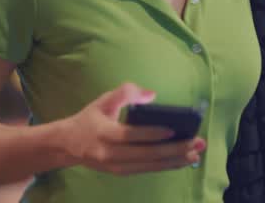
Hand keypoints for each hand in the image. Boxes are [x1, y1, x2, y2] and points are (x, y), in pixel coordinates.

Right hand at [58, 83, 205, 174]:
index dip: (151, 134)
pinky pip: (146, 170)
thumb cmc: (90, 118)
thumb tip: (151, 95)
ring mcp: (115, 166)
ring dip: (175, 160)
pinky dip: (165, 166)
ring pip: (149, 166)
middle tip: (196, 142)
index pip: (130, 135)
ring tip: (195, 153)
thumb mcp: (103, 100)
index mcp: (104, 133)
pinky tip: (182, 161)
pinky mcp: (121, 172)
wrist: (68, 145)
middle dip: (174, 149)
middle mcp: (109, 154)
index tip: (172, 130)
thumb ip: (125, 93)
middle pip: (145, 154)